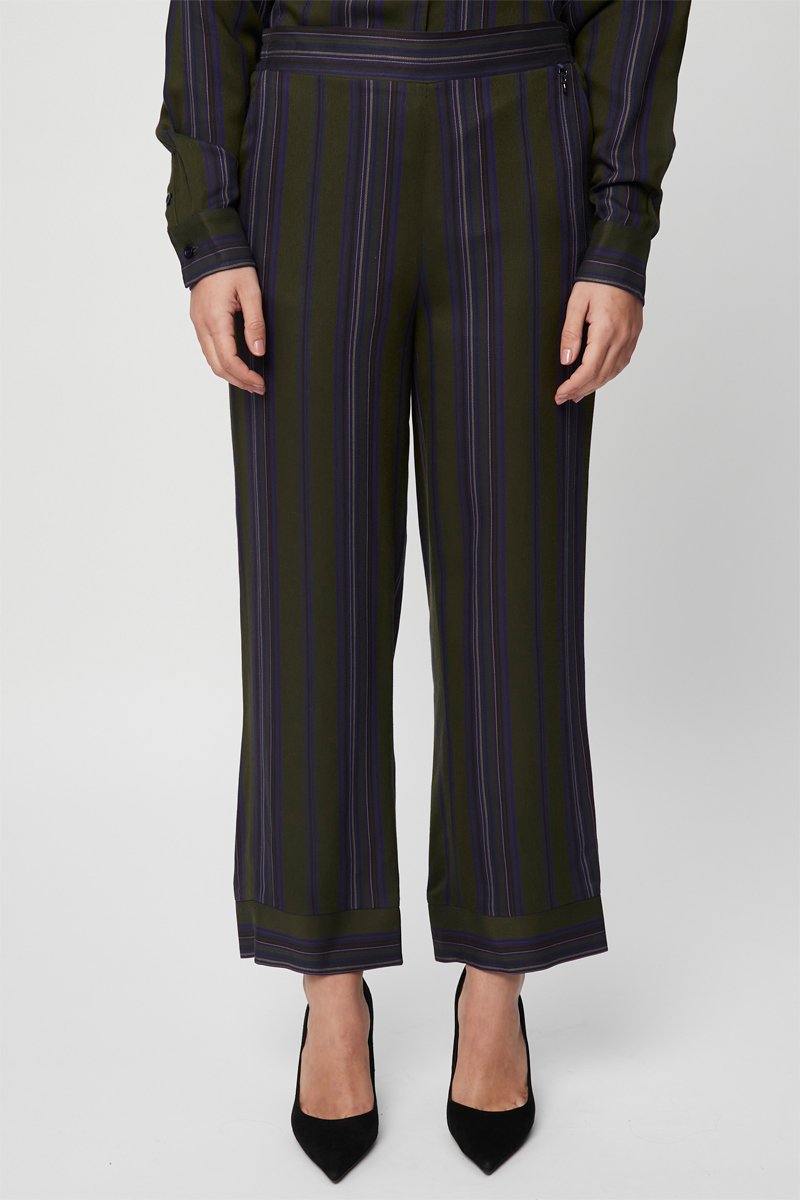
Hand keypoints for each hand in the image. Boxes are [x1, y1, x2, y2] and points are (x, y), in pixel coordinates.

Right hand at [189, 266, 265, 394]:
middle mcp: (202, 325)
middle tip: (259, 388)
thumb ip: (255, 322)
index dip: (245, 376)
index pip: (228, 360)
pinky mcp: (199, 320)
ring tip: (250, 380)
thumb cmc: (232, 265)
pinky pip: (209, 349)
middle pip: (217, 366)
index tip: (260, 383)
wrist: (209, 247)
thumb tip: (258, 351)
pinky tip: (237, 364)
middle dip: (238, 381)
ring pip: (211, 360)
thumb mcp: (251, 291)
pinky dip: (222, 362)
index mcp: (215, 319)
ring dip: (230, 374)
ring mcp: (198, 324)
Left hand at [554, 281, 642, 404]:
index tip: (560, 394)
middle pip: (600, 376)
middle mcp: (622, 338)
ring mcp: (630, 338)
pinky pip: (621, 363)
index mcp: (606, 331)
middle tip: (564, 397)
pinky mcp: (634, 336)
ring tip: (577, 393)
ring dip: (594, 386)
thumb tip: (566, 361)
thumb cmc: (598, 280)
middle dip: (580, 390)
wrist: (623, 265)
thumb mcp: (576, 302)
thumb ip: (570, 333)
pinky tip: (596, 378)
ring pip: (612, 372)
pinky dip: (607, 375)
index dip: (573, 386)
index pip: (588, 370)